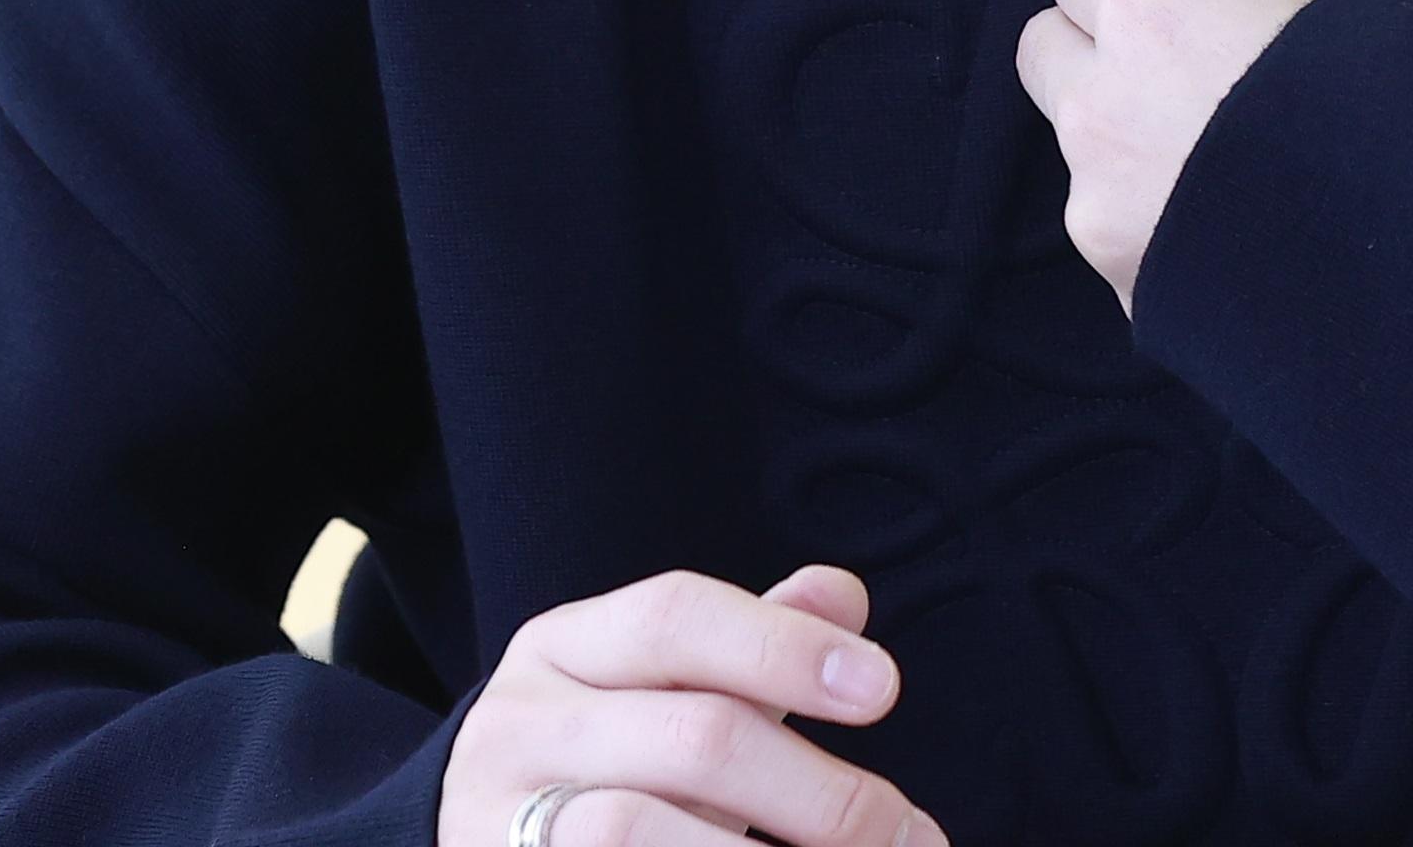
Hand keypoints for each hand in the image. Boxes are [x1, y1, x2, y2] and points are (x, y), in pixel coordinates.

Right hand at [441, 562, 940, 846]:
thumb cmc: (603, 770)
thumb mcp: (660, 695)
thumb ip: (750, 649)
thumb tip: (845, 590)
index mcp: (561, 650)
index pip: (674, 617)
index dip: (784, 645)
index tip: (884, 688)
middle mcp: (519, 728)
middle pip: (694, 738)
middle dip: (823, 795)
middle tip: (912, 836)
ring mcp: (500, 822)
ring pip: (637, 833)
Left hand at [1012, 0, 1381, 307]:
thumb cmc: (1407, 116)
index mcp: (1148, 15)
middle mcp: (1100, 104)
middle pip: (1044, 50)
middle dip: (1094, 49)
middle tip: (1180, 71)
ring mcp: (1099, 203)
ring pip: (1078, 146)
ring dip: (1124, 139)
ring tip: (1225, 167)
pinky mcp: (1117, 282)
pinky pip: (1113, 226)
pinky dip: (1151, 220)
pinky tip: (1234, 230)